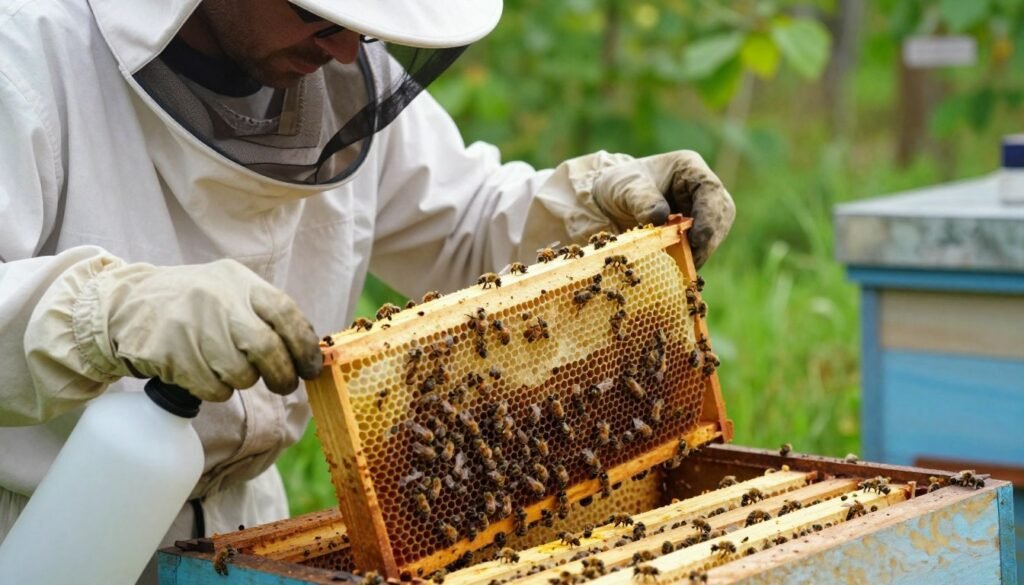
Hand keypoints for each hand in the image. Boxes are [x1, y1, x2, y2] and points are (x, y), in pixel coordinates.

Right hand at [88, 259, 321, 400]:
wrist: (124, 306)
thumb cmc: (190, 305)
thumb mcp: (228, 291)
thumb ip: (264, 314)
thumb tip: (308, 352)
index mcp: (239, 282)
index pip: (285, 312)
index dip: (304, 345)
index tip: (312, 367)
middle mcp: (218, 300)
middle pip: (266, 348)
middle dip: (282, 374)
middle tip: (284, 384)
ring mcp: (192, 326)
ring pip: (240, 372)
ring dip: (242, 381)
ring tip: (227, 369)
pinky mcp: (171, 353)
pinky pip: (212, 388)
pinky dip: (215, 390)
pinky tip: (203, 375)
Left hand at [573, 150, 735, 266]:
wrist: (607, 204)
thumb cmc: (619, 186)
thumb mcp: (625, 188)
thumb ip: (642, 199)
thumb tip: (660, 218)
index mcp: (688, 168)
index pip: (710, 188)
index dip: (709, 214)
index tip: (696, 238)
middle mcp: (700, 188)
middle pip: (721, 212)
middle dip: (710, 237)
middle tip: (693, 259)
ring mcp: (700, 209)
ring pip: (716, 231)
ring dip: (703, 250)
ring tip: (685, 265)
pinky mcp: (694, 230)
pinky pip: (702, 245)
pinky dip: (693, 257)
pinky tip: (680, 267)